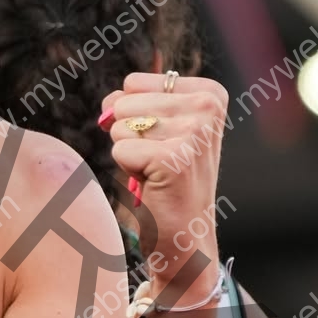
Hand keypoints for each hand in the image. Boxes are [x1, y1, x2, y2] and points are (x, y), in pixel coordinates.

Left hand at [100, 73, 229, 287]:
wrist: (186, 234)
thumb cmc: (167, 178)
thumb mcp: (158, 126)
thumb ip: (130, 101)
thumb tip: (108, 105)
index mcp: (210, 93)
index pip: (133, 82)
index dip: (135, 115)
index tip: (164, 141)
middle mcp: (208, 107)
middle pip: (123, 102)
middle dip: (129, 135)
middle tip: (158, 160)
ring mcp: (194, 132)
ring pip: (118, 126)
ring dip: (129, 152)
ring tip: (157, 170)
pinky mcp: (173, 159)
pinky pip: (119, 150)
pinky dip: (128, 170)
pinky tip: (155, 183)